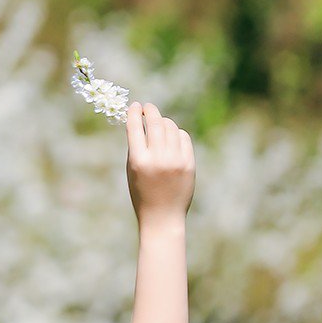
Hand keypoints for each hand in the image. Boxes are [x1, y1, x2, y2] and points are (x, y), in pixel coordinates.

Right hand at [125, 102, 194, 222]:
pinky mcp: (189, 164)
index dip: (134, 112)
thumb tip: (142, 120)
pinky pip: (183, 137)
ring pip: (171, 127)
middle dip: (150, 111)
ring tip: (159, 124)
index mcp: (138, 160)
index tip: (135, 106)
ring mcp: (175, 161)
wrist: (162, 216)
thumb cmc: (142, 192)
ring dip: (163, 121)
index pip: (135, 127)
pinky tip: (172, 137)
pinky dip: (177, 133)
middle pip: (155, 122)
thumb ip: (136, 146)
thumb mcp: (132, 170)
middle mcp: (158, 159)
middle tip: (148, 107)